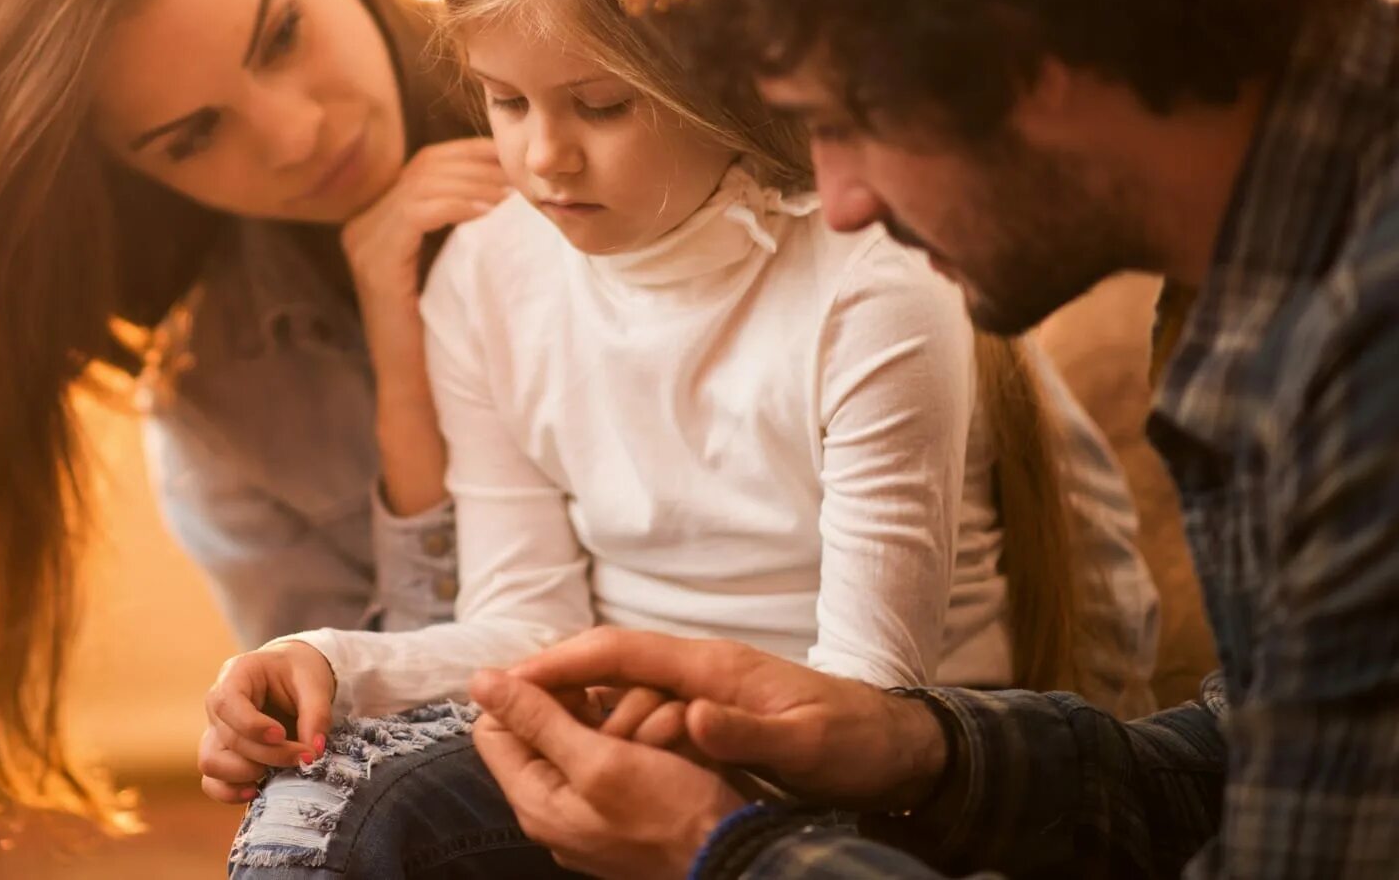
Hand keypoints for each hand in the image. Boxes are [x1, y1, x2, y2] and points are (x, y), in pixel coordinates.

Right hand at [198, 642, 335, 802]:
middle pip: (228, 738)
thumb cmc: (300, 673)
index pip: (227, 702)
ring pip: (211, 763)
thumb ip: (317, 713)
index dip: (251, 725)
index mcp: (236, 674)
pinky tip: (258, 790)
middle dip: (268, 754)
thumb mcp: (314, 682)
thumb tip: (315, 751)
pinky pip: (212, 782)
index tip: (282, 735)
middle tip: (304, 757)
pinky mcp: (223, 755)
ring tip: (278, 772)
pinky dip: (231, 792)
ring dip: (245, 774)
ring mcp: (216, 731)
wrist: (294, 677)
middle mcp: (218, 704)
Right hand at [340, 138, 506, 357]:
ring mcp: (363, 243)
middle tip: (517, 176)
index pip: (423, 163)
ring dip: (473, 183)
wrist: (415, 385)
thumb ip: (454, 222)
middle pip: (423, 168)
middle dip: (476, 165)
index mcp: (374, 219)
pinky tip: (487, 212)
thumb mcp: (447, 262)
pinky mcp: (375, 264)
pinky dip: (456, 205)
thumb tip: (501, 182)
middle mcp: (360, 225)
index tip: (510, 157)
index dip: (469, 153)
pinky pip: (416, 213)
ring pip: (421, 185)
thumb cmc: (442, 326)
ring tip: (510, 194)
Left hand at [470, 668, 744, 879]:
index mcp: (535, 799)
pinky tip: (673, 739)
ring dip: (627, 718)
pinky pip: (622, 753)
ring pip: (591, 731)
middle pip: (547, 725)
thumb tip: (479, 681)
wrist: (734, 860)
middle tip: (629, 711)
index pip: (495, 726)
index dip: (525, 693)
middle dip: (589, 706)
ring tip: (662, 732)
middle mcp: (555, 805)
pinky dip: (646, 736)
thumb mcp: (599, 760)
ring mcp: (591, 806)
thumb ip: (537, 720)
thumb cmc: (669, 816)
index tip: (573, 679)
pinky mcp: (626, 803)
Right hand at [508, 627, 947, 811]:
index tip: (510, 677)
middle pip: (608, 664)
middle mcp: (703, 669)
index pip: (619, 650)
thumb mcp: (807, 745)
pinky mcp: (714, 712)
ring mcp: (708, 688)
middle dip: (553, 680)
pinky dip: (611, 719)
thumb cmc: (856, 744)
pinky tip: (592, 742)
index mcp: (714, 667)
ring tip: (529, 728)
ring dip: (580, 704)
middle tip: (498, 708)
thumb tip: (689, 715)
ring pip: (624, 687)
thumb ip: (746, 730)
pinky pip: (645, 706)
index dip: (561, 661)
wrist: (899, 747)